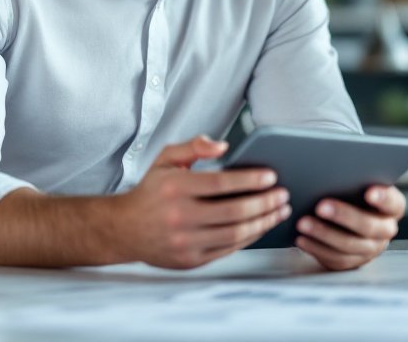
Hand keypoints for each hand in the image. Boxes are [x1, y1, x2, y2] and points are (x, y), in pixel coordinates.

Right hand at [115, 135, 290, 268]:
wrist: (124, 230)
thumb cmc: (152, 190)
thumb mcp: (166, 159)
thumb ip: (194, 147)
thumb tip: (225, 146)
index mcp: (175, 188)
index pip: (221, 184)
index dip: (250, 180)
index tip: (271, 176)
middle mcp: (179, 216)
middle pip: (234, 211)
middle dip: (265, 203)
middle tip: (283, 195)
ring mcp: (184, 242)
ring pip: (235, 234)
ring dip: (263, 222)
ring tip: (280, 211)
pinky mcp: (190, 260)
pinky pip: (227, 249)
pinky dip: (249, 237)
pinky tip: (261, 226)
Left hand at [295, 185, 404, 270]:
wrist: (351, 217)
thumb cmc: (353, 192)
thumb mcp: (358, 183)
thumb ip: (354, 178)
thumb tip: (333, 169)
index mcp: (392, 207)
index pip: (393, 203)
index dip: (383, 199)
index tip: (369, 192)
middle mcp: (385, 230)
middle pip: (368, 226)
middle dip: (344, 216)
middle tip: (320, 206)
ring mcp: (370, 249)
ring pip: (349, 245)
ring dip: (324, 234)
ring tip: (303, 223)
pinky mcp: (352, 262)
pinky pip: (335, 258)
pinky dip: (316, 248)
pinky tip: (301, 238)